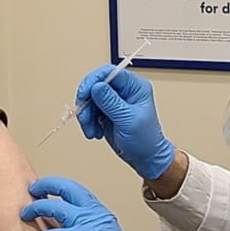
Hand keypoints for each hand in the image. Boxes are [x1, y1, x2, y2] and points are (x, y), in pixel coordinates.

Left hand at [21, 176, 152, 230]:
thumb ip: (89, 227)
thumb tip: (69, 228)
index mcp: (101, 213)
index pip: (76, 190)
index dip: (58, 186)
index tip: (47, 188)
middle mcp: (93, 214)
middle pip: (64, 188)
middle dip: (45, 185)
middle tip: (33, 189)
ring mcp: (85, 226)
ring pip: (53, 206)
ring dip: (35, 209)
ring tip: (26, 214)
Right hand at [75, 65, 174, 179]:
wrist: (145, 158)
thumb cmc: (145, 140)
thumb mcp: (128, 120)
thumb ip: (111, 102)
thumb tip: (97, 86)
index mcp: (135, 87)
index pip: (110, 72)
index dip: (94, 80)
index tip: (84, 94)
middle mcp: (124, 91)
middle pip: (96, 84)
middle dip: (87, 100)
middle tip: (84, 115)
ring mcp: (114, 101)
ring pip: (90, 98)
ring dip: (86, 114)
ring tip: (91, 129)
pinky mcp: (106, 112)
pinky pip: (90, 110)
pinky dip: (88, 121)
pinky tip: (94, 131)